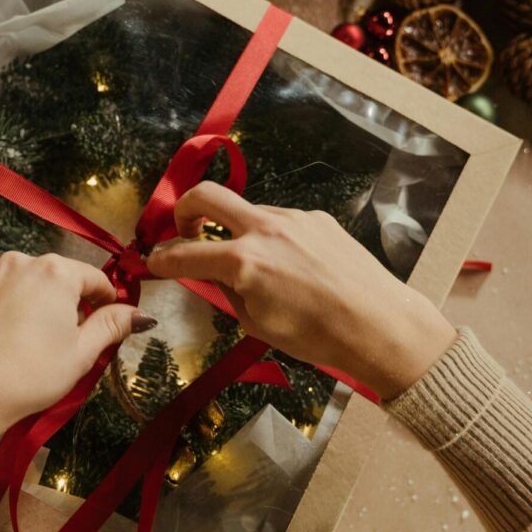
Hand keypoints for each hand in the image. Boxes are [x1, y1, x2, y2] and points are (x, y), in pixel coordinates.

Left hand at [0, 252, 154, 459]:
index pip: (95, 278)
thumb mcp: (81, 353)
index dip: (107, 302)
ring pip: (27, 286)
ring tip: (35, 345)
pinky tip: (6, 344)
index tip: (109, 325)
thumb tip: (141, 314)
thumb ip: (112, 325)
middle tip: (70, 342)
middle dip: (69, 304)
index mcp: (55, 271)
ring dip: (37, 306)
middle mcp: (21, 262)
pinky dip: (8, 312)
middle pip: (59, 278)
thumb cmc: (31, 374)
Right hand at [147, 183, 456, 399]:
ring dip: (235, 230)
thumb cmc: (315, 336)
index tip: (152, 262)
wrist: (379, 324)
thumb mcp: (256, 322)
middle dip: (183, 210)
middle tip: (184, 233)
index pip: (183, 253)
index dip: (160, 259)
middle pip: (206, 196)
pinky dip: (270, 238)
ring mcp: (292, 217)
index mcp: (242, 261)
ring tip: (252, 266)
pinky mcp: (316, 218)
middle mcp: (263, 228)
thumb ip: (224, 291)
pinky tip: (291, 267)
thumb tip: (206, 274)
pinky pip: (280, 222)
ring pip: (247, 212)